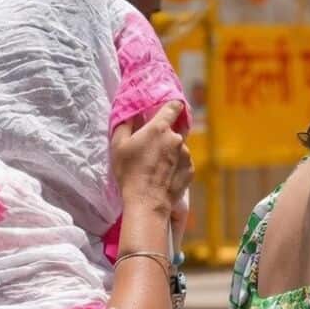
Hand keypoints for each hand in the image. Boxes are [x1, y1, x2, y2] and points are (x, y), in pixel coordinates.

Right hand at [110, 101, 188, 216]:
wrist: (147, 201)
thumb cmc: (129, 172)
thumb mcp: (118, 145)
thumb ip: (125, 123)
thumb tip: (132, 111)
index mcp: (160, 128)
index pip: (174, 106)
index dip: (171, 106)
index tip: (167, 110)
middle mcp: (177, 138)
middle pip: (174, 130)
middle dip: (165, 135)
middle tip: (152, 148)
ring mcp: (186, 155)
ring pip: (179, 148)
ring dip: (170, 152)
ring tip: (156, 167)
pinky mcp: (191, 170)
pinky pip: (183, 163)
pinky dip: (176, 166)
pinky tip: (164, 176)